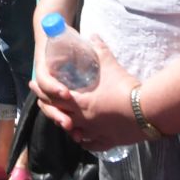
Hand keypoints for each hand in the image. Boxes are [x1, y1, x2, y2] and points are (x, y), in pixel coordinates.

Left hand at [29, 34, 141, 152]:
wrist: (146, 111)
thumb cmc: (125, 87)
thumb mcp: (110, 65)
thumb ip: (99, 49)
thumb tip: (93, 35)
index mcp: (79, 102)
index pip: (53, 97)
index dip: (41, 90)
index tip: (33, 85)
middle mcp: (83, 120)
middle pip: (58, 115)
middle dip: (48, 107)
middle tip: (43, 101)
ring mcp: (95, 133)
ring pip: (72, 132)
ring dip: (65, 125)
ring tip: (62, 120)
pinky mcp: (108, 142)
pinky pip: (90, 144)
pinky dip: (84, 140)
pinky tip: (82, 138)